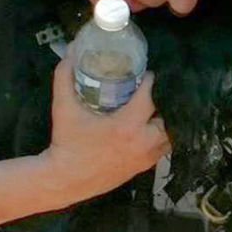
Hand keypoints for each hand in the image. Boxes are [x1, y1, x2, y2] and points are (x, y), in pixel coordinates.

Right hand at [37, 56, 170, 206]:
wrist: (66, 179)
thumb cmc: (66, 142)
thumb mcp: (63, 108)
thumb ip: (65, 78)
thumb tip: (70, 52)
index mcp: (126, 126)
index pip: (150, 97)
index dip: (150, 83)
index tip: (147, 74)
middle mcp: (142, 142)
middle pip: (165, 116)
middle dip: (160, 103)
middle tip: (151, 93)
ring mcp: (145, 157)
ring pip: (168, 135)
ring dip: (163, 121)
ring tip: (152, 110)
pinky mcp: (143, 168)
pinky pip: (163, 149)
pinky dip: (160, 137)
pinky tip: (150, 127)